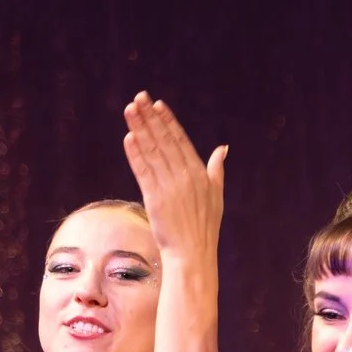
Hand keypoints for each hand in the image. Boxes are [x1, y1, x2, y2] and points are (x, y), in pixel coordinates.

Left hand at [121, 92, 226, 263]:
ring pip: (152, 151)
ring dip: (140, 128)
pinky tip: (129, 137)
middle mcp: (186, 177)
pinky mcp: (155, 198)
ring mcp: (170, 187)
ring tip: (129, 110)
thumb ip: (217, 169)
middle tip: (138, 97)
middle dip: (150, 118)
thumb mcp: (216, 195)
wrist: (194, 253)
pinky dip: (136, 154)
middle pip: (165, 141)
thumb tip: (223, 148)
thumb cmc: (204, 227)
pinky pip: (144, 171)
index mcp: (201, 174)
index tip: (157, 104)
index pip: (182, 141)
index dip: (168, 121)